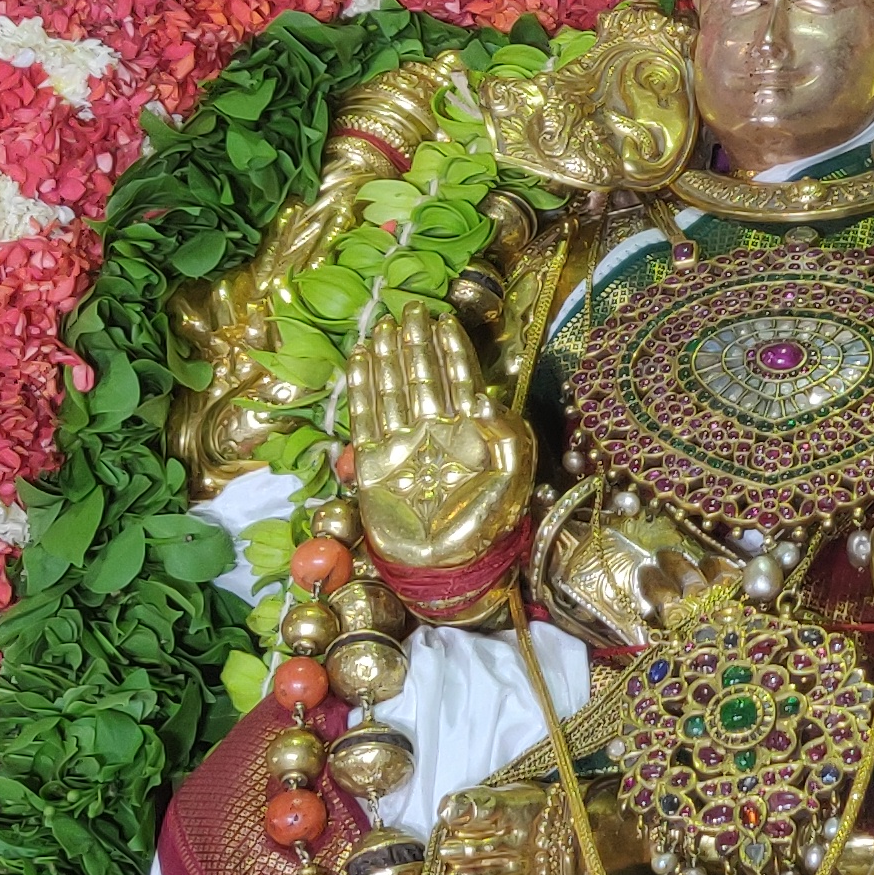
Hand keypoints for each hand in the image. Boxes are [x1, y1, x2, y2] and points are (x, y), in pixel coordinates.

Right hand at [343, 300, 530, 585]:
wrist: (448, 565)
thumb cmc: (487, 522)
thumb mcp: (511, 475)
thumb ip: (505, 433)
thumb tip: (482, 394)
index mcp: (469, 429)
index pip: (458, 377)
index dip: (450, 348)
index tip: (443, 318)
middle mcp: (433, 429)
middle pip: (423, 375)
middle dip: (418, 342)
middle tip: (410, 309)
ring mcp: (403, 443)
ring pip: (394, 389)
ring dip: (390, 357)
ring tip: (384, 327)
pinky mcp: (374, 462)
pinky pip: (366, 417)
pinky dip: (362, 387)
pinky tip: (361, 360)